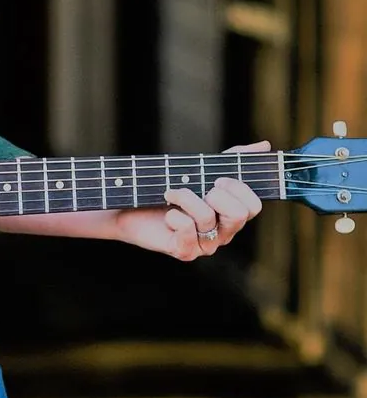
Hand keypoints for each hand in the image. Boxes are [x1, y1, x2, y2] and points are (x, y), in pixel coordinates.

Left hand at [114, 140, 269, 260]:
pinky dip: (174, 216)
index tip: (218, 178)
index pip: (253, 206)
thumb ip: (233, 159)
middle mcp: (222, 232)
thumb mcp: (202, 169)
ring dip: (184, 197)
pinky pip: (187, 233)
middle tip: (200, 188)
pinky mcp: (184, 251)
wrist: (132, 205)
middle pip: (240, 215)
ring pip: (208, 218)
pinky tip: (166, 214)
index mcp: (231, 214)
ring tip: (170, 192)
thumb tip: (265, 146)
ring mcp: (205, 245)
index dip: (238, 188)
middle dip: (217, 194)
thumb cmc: (170, 186)